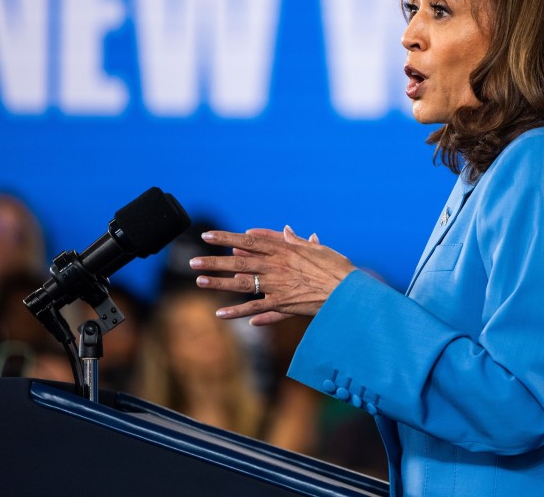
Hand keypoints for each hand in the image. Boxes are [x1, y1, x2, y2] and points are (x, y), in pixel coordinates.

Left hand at [191, 226, 354, 325]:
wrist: (349, 291)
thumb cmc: (337, 268)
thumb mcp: (318, 249)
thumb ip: (298, 240)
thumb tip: (286, 229)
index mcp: (285, 249)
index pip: (249, 241)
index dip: (227, 238)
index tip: (208, 236)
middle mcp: (277, 266)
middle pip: (239, 262)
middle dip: (214, 260)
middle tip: (193, 261)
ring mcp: (278, 286)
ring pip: (242, 284)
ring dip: (219, 283)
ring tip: (199, 281)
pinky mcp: (282, 305)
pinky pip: (255, 308)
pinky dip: (237, 312)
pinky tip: (220, 313)